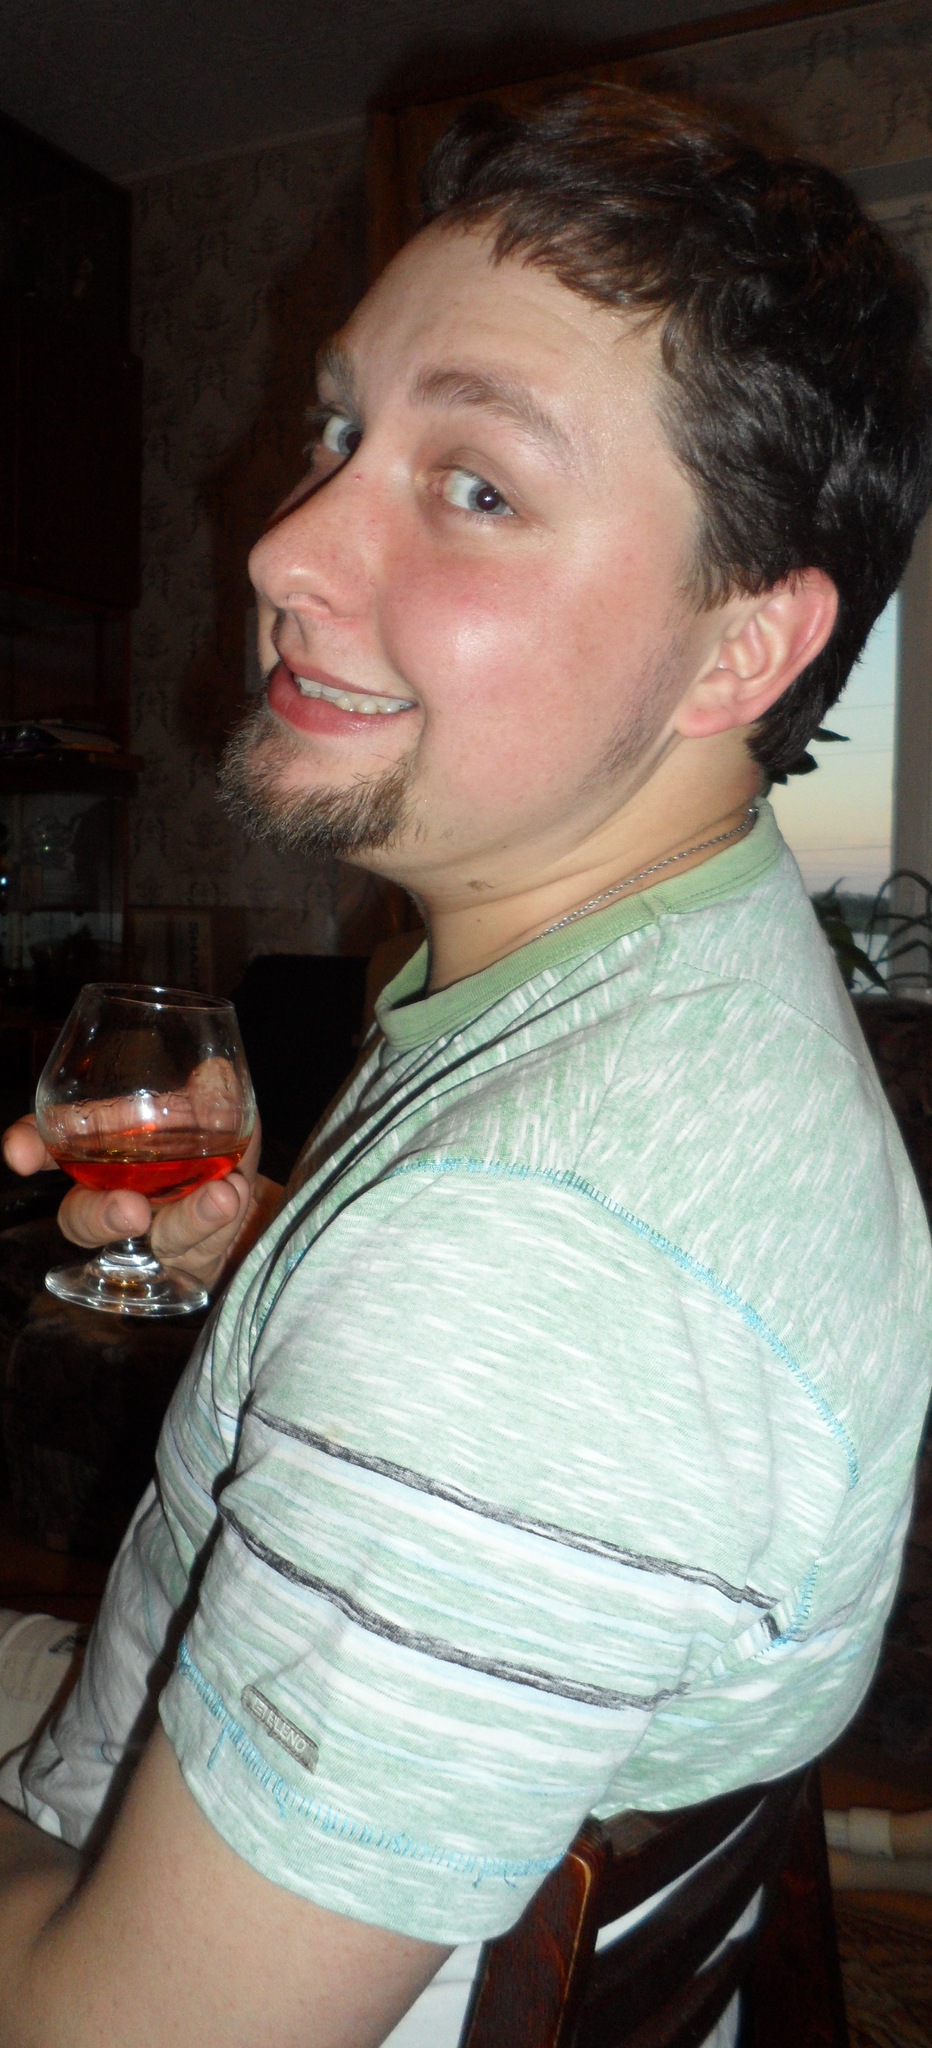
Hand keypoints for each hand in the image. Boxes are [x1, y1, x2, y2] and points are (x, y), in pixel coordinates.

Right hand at [2, 1114, 280, 1293]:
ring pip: (147, 1242)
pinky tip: (233, 1195)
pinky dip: (218, 1221)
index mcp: (103, 1143)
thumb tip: (214, 1071)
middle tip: (132, 1209)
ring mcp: (151, 1233)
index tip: (18, 1153)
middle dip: (101, 1216)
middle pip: (80, 1218)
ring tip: (221, 1196)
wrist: (245, 1186)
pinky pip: (196, 1251)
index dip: (29, 1145)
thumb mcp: (213, 1103)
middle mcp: (114, 1192)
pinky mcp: (187, 1261)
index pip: (50, 1144)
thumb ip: (211, 1092)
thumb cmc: (210, 1136)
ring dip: (186, 1220)